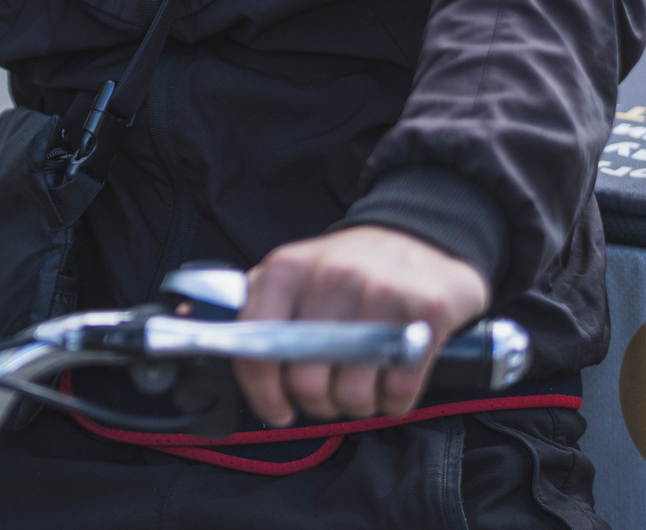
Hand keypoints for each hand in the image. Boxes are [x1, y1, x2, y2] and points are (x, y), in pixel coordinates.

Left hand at [236, 225, 490, 425]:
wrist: (418, 235)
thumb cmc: (347, 268)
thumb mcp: (294, 272)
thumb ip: (259, 305)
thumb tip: (218, 339)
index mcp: (287, 270)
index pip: (256, 348)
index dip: (262, 393)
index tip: (277, 410)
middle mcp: (330, 279)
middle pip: (306, 382)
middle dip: (316, 403)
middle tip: (327, 396)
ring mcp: (380, 294)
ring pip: (353, 395)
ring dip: (356, 405)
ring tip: (361, 386)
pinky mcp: (426, 312)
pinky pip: (399, 392)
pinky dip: (392, 403)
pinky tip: (390, 383)